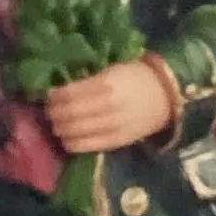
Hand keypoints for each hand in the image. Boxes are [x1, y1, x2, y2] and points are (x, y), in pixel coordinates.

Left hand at [44, 58, 173, 154]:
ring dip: (59, 129)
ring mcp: (111, 127)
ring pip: (72, 133)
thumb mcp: (112, 69)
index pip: (68, 95)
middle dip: (53, 113)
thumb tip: (60, 88)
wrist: (167, 96)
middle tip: (49, 110)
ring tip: (58, 124)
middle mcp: (106, 107)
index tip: (48, 94)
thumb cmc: (137, 76)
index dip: (52, 96)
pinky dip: (71, 143)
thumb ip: (88, 79)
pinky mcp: (116, 142)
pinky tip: (69, 137)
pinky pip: (85, 147)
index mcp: (105, 84)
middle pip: (67, 115)